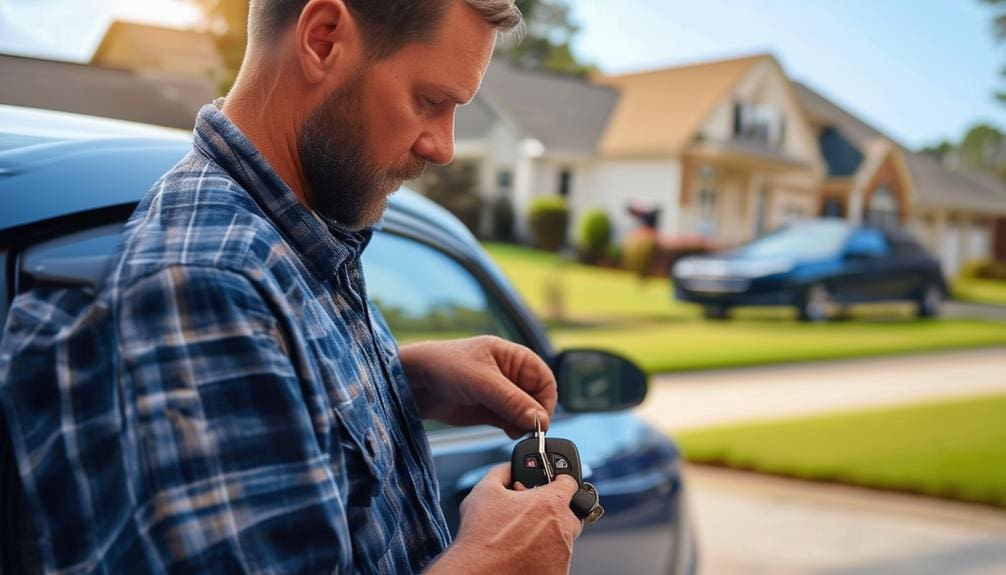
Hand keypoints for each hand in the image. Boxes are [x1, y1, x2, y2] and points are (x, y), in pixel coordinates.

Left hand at [400, 336, 556, 437]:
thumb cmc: (444, 366)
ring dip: (524, 424)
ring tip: (515, 431)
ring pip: (525, 413)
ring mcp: (500, 394)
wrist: (414, 382)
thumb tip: (540, 419)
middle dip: (535, 414)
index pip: (544, 378)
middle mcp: (510, 374)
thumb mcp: (481, 381)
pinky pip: (511, 422)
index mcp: (513, 356)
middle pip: (537, 397)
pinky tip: (508, 433)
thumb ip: (512, 401)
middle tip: (529, 429)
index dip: (546, 398)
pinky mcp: (489, 411)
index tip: (541, 418)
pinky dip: (513, 430)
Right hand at [425, 464, 581, 574]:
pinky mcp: (558, 573)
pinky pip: (558, 559)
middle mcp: (563, 529)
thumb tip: (510, 468)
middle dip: (556, 510)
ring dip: (550, 534)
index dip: (560, 480)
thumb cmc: (480, 535)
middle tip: (534, 513)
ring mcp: (563, 554)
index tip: (553, 483)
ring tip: (524, 536)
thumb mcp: (485, 490)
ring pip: (564, 538)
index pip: (570, 482)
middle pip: (571, 513)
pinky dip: (546, 555)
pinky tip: (525, 554)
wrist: (476, 574)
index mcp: (551, 504)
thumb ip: (503, 471)